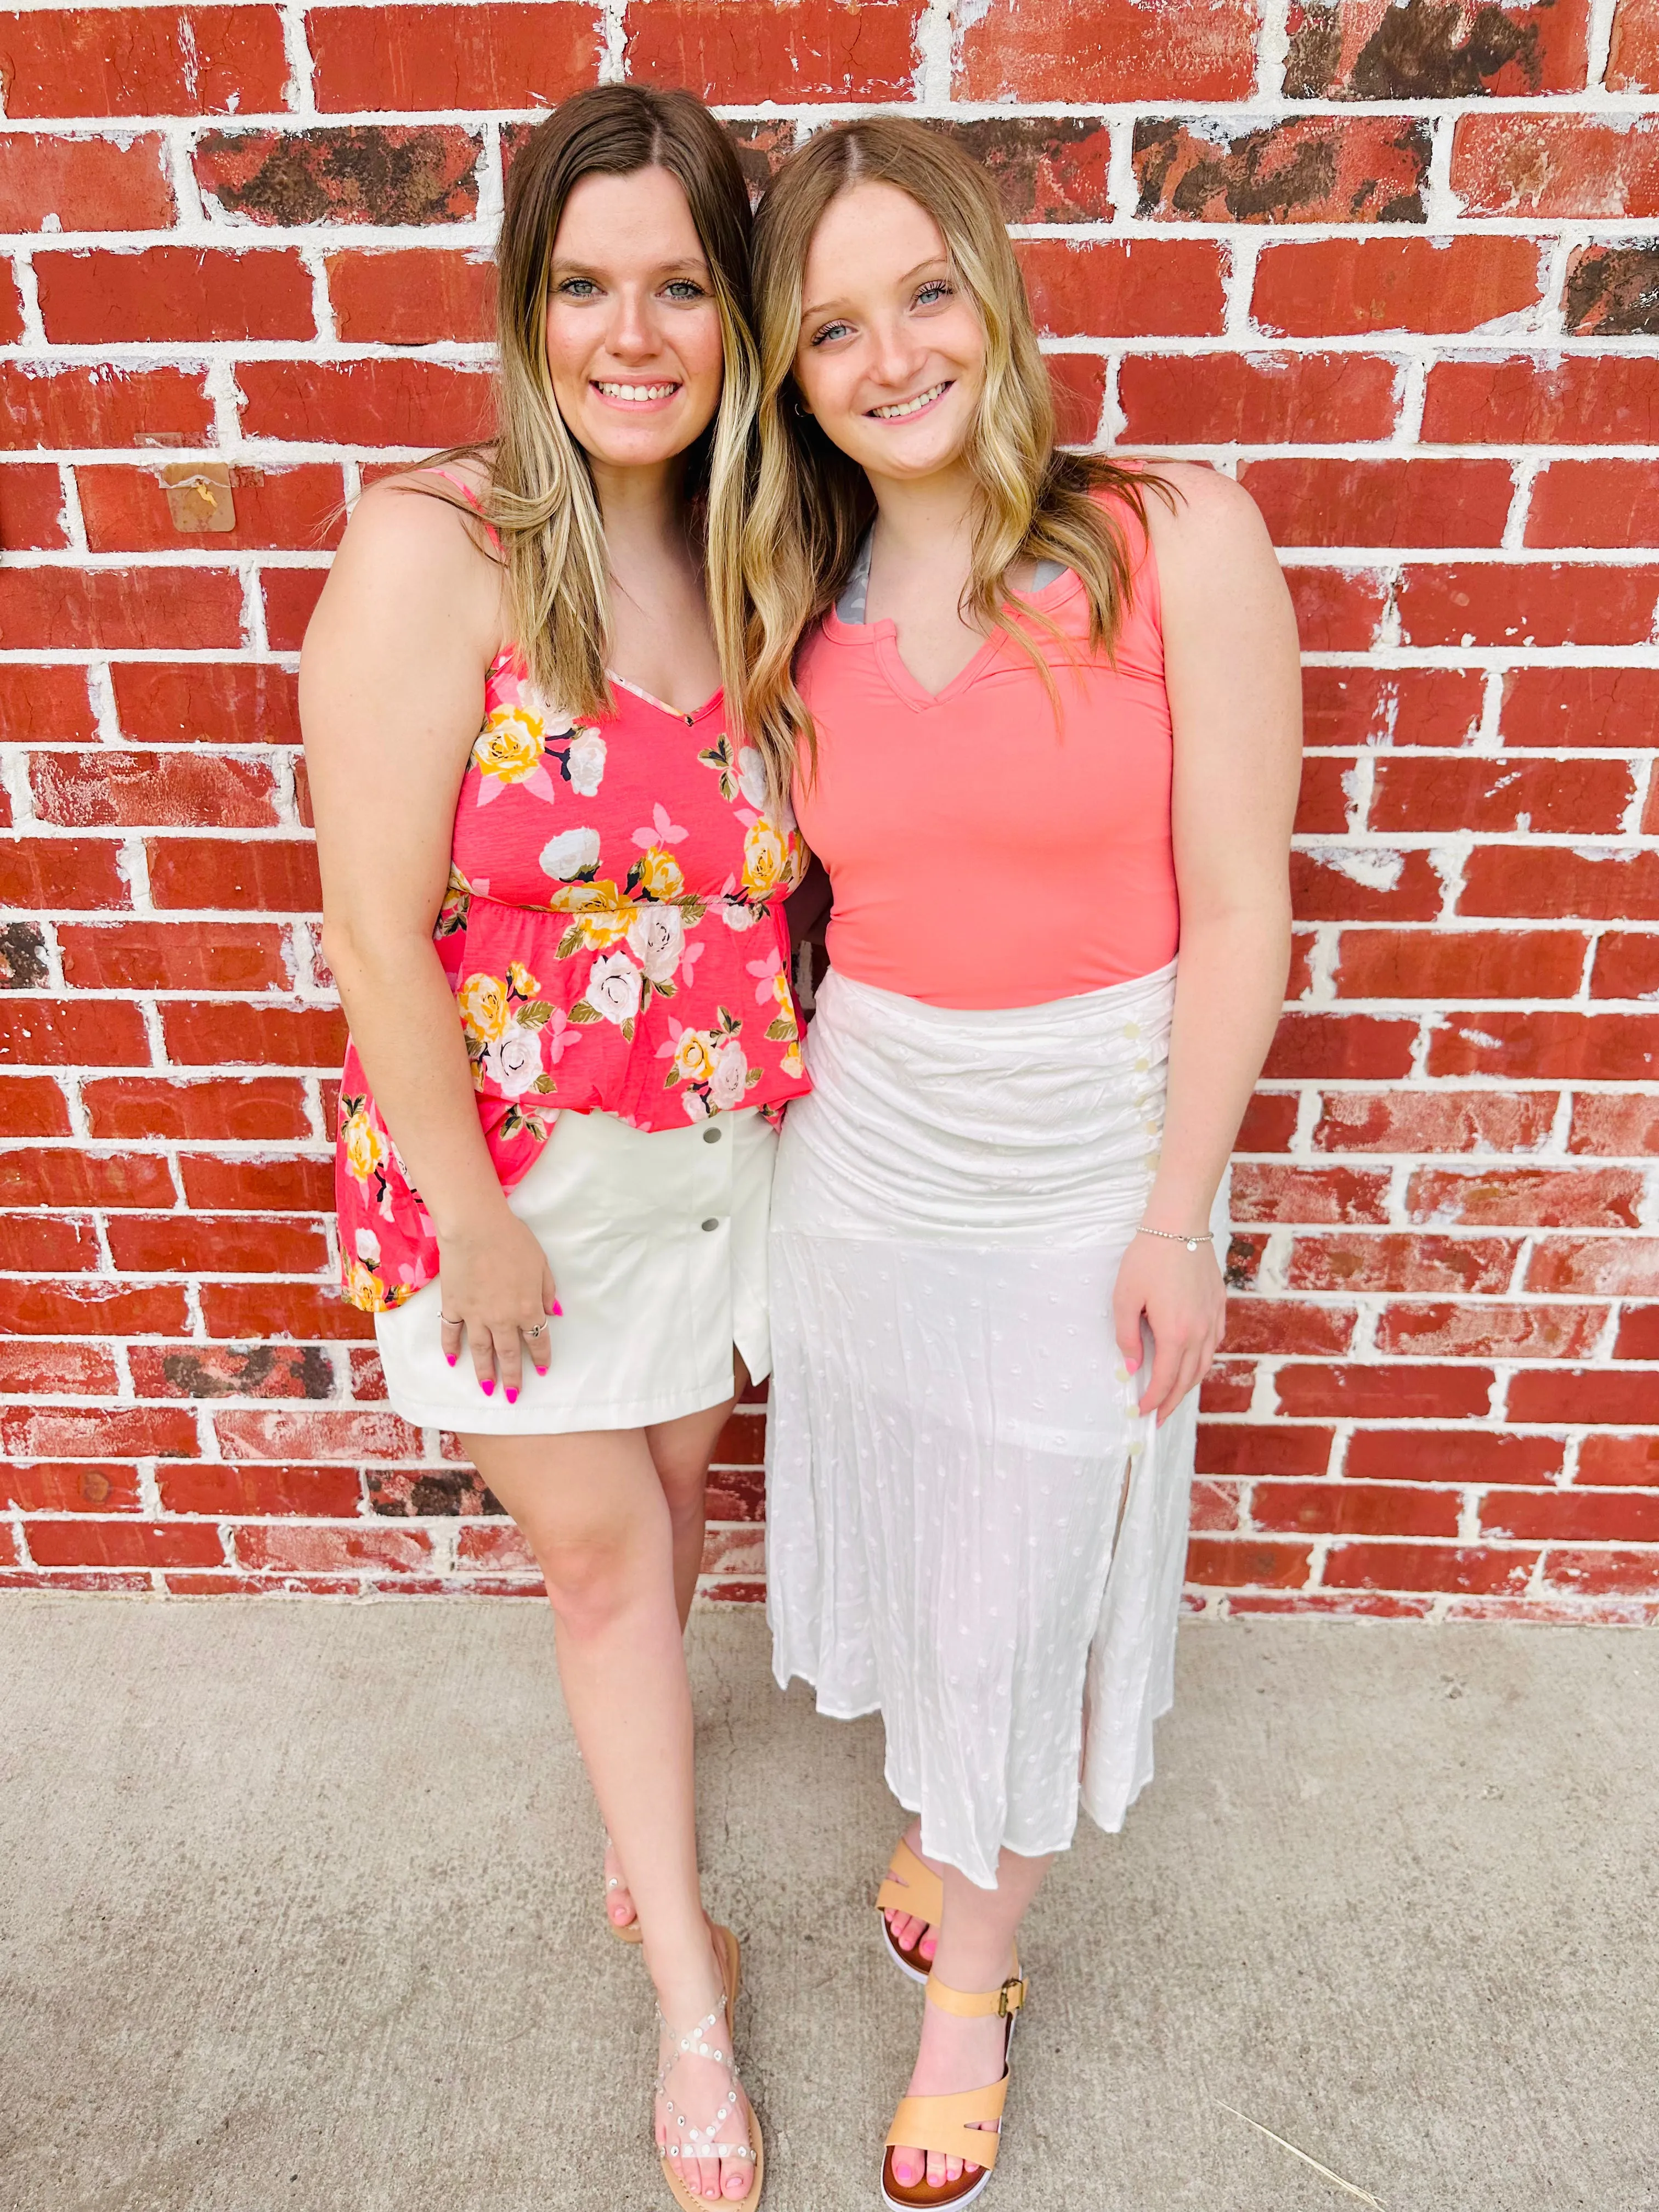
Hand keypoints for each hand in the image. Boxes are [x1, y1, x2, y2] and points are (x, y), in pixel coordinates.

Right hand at [435, 1208, 559, 1404]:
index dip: (541, 1357)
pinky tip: (453, 1360)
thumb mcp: (541, 1264)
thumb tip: (553, 1313)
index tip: (542, 1371)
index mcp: (528, 1309)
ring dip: (484, 1372)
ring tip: (487, 1389)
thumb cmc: (513, 1240)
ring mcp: (476, 1315)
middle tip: (512, 1396)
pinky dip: (451, 1347)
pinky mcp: (454, 1306)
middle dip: (512, 1378)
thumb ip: (547, 1291)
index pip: (537, 1341)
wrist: (476, 1228)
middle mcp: (503, 1319)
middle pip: (509, 1354)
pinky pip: (451, 1332)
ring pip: (481, 1351)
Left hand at [1111, 1232, 1224, 1426]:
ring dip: (1189, 1384)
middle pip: (1188, 1379)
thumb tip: (1132, 1366)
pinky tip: (1193, 1362)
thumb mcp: (1124, 1298)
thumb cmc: (1148, 1258)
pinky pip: (1214, 1343)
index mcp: (1175, 1333)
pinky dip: (1203, 1360)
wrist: (1179, 1225)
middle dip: (1172, 1402)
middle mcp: (1199, 1332)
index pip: (1165, 1380)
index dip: (1154, 1400)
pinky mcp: (1218, 1305)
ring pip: (1204, 1364)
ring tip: (1174, 1396)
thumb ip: (1127, 1336)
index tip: (1142, 1412)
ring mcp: (1212, 1318)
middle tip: (1158, 1417)